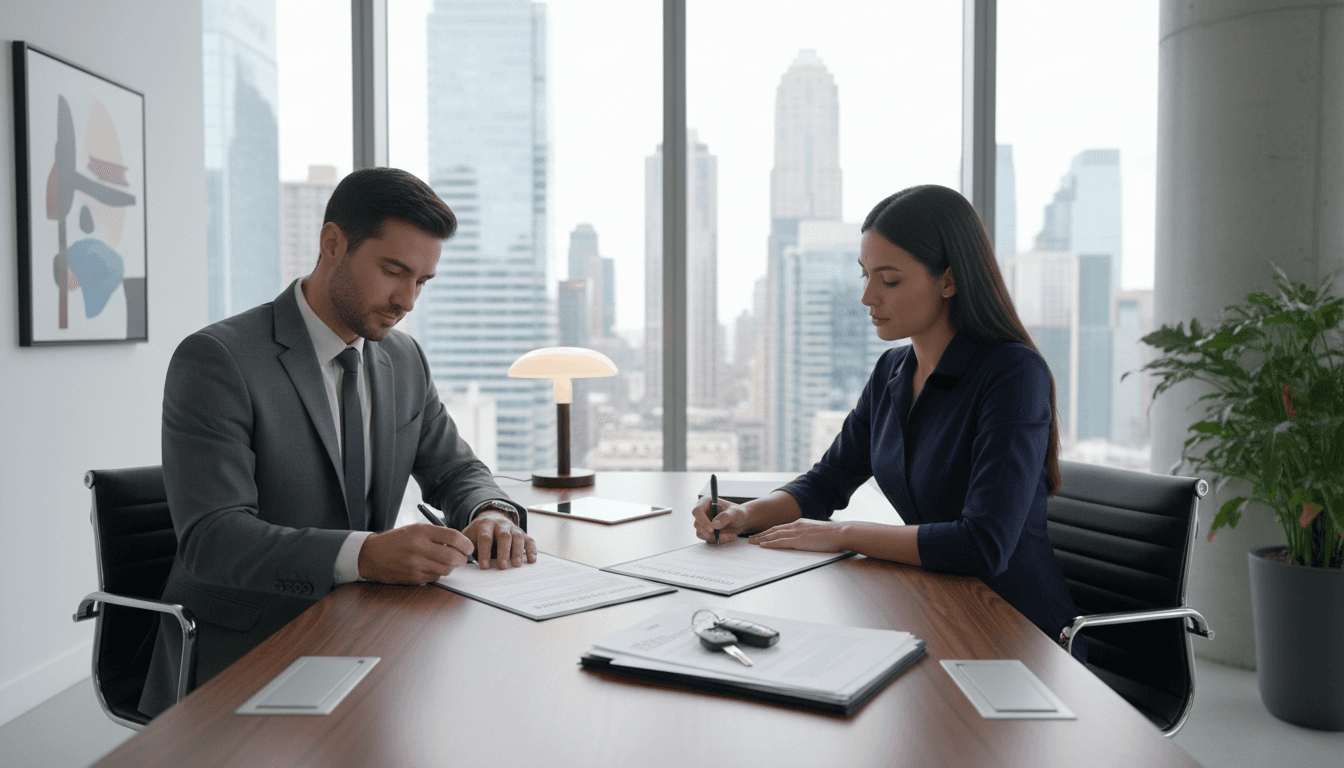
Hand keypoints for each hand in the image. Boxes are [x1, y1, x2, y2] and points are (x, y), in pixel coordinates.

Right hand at [358, 523, 472, 584]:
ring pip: (446, 570)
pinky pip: (435, 578)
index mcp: (420, 531)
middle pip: (453, 557)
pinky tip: (429, 568)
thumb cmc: (397, 540)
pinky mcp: (413, 578)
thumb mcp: (415, 529)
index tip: (469, 548)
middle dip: (462, 559)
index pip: (453, 537)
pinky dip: (437, 574)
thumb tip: (460, 544)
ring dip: (449, 567)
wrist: (371, 555)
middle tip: (462, 558)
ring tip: (444, 562)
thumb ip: (437, 535)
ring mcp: (415, 564)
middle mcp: (418, 547)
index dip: (466, 544)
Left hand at [462, 511, 537, 569]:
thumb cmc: (478, 534)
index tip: (484, 566)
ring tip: (517, 565)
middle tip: (503, 567)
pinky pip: (529, 540)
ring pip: (518, 537)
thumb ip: (462, 546)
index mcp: (484, 525)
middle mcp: (500, 524)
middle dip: (503, 552)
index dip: (485, 552)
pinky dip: (532, 550)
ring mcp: (513, 528)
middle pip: (504, 536)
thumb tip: (454, 558)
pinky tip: (532, 560)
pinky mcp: (523, 533)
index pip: (485, 537)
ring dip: (518, 551)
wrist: (491, 518)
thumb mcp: (468, 536)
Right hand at [692, 496, 751, 542]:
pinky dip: (718, 540)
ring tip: (731, 535)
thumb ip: (726, 516)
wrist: (741, 521)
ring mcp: (702, 522)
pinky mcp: (705, 531)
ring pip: (701, 534)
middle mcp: (702, 512)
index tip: (712, 529)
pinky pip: (707, 538)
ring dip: (716, 537)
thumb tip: (714, 524)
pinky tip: (729, 536)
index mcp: (706, 502)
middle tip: (727, 535)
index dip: (702, 520)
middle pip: (697, 524)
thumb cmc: (738, 513)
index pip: (697, 511)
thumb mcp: (735, 513)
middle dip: (711, 533)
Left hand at [748, 519, 849, 552]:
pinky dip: (770, 544)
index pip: (781, 527)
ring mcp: (797, 533)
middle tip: (750, 538)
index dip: (769, 531)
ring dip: (762, 539)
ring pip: (774, 535)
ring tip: (752, 542)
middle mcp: (796, 526)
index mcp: (800, 523)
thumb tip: (806, 540)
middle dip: (761, 534)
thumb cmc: (833, 535)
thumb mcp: (818, 532)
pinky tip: (763, 546)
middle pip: (774, 530)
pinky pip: (780, 542)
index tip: (761, 534)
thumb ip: (809, 534)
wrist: (840, 533)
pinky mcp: (799, 540)